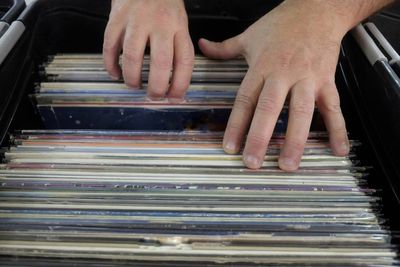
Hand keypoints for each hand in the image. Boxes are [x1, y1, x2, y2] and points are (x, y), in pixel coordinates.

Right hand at [103, 0, 193, 99]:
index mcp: (179, 27)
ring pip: (133, 57)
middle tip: (153, 96)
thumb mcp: (179, 22)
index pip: (184, 61)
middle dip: (156, 87)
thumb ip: (178, 47)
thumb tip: (175, 83)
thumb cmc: (163, 4)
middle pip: (161, 63)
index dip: (180, 84)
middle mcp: (160, 24)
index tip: (174, 97)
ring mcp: (136, 20)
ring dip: (132, 78)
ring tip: (133, 86)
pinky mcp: (116, 18)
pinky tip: (115, 73)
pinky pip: (110, 46)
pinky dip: (111, 64)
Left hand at [199, 0, 351, 170]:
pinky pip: (334, 108)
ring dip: (295, 141)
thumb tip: (203, 45)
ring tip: (288, 165)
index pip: (245, 100)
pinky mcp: (327, 82)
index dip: (236, 124)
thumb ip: (224, 48)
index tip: (230, 147)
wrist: (318, 9)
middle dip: (260, 138)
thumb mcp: (249, 35)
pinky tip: (338, 149)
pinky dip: (338, 130)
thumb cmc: (283, 23)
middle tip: (253, 162)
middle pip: (270, 109)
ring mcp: (308, 79)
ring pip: (301, 113)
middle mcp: (284, 74)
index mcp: (262, 66)